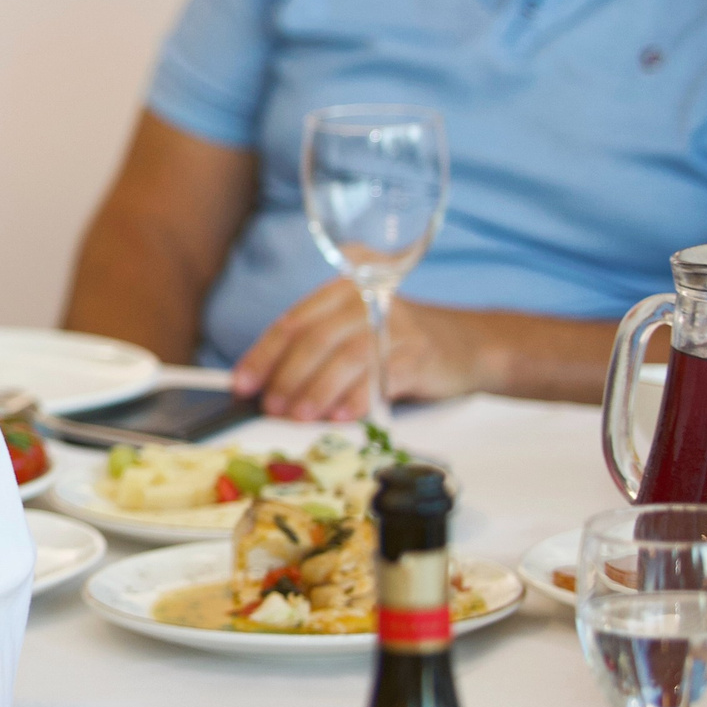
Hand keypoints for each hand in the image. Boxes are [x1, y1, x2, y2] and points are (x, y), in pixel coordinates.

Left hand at [231, 281, 488, 419]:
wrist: (465, 346)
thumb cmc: (391, 342)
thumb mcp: (349, 333)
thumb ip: (312, 351)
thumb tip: (262, 387)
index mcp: (340, 290)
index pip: (291, 322)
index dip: (263, 355)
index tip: (241, 384)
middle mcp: (366, 298)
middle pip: (315, 338)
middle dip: (287, 377)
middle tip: (271, 407)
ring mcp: (395, 324)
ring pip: (345, 358)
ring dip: (317, 391)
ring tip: (299, 416)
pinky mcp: (419, 353)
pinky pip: (381, 377)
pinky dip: (356, 399)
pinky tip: (340, 416)